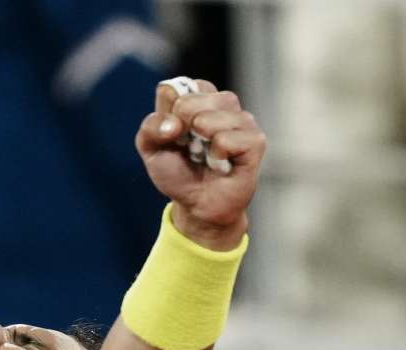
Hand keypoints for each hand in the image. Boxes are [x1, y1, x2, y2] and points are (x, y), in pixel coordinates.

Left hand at [135, 79, 266, 249]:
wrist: (197, 205)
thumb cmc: (178, 173)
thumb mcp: (151, 149)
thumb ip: (150, 128)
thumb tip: (174, 124)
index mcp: (198, 98)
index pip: (174, 88)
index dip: (167, 114)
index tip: (172, 135)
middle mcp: (222, 104)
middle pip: (192, 98)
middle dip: (181, 128)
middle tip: (189, 148)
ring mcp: (242, 120)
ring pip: (211, 116)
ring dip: (199, 142)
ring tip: (205, 157)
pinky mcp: (255, 141)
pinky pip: (227, 139)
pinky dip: (217, 154)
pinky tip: (220, 163)